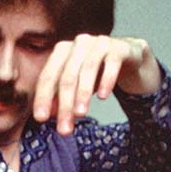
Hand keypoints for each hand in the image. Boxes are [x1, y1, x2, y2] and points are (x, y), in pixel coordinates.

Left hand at [33, 35, 157, 135]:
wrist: (130, 57)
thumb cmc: (98, 72)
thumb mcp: (77, 86)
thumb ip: (61, 98)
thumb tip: (47, 115)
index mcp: (62, 51)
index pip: (48, 76)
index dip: (43, 98)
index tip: (40, 119)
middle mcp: (79, 44)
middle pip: (67, 77)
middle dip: (64, 105)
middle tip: (64, 128)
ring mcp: (99, 43)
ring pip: (87, 70)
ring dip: (83, 94)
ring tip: (81, 114)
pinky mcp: (119, 47)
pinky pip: (111, 64)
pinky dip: (106, 81)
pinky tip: (103, 97)